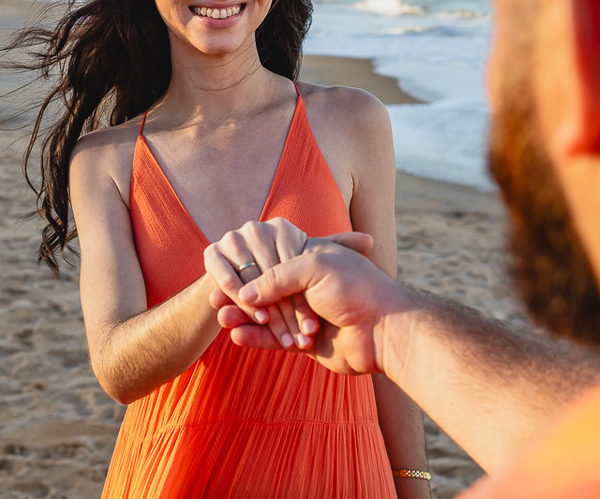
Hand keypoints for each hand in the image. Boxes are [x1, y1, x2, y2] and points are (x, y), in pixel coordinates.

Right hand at [203, 218, 373, 349]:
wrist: (384, 330)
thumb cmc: (354, 289)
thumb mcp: (313, 267)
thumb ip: (277, 276)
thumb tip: (247, 294)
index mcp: (312, 259)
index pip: (272, 260)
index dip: (250, 269)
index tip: (228, 272)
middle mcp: (308, 285)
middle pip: (265, 288)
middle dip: (242, 294)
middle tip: (215, 299)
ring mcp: (305, 313)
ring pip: (266, 314)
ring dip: (243, 316)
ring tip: (221, 317)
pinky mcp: (304, 341)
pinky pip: (274, 338)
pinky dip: (254, 337)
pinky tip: (235, 335)